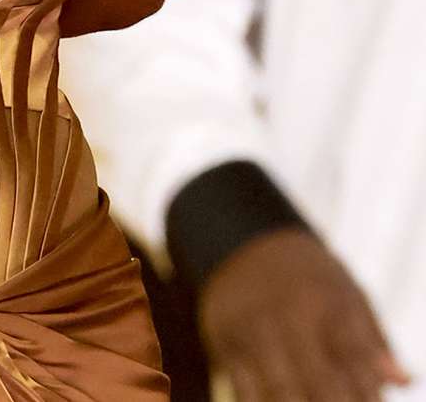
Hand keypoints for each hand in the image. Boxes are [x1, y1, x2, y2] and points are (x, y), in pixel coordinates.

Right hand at [200, 227, 411, 400]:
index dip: (368, 393)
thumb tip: (403, 380)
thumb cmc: (309, 281)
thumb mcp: (346, 294)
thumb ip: (373, 342)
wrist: (243, 243)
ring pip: (282, 393)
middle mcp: (289, 313)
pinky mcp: (225, 342)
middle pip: (320, 382)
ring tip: (310, 401)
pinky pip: (246, 394)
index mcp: (326, 299)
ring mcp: (254, 328)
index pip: (355, 357)